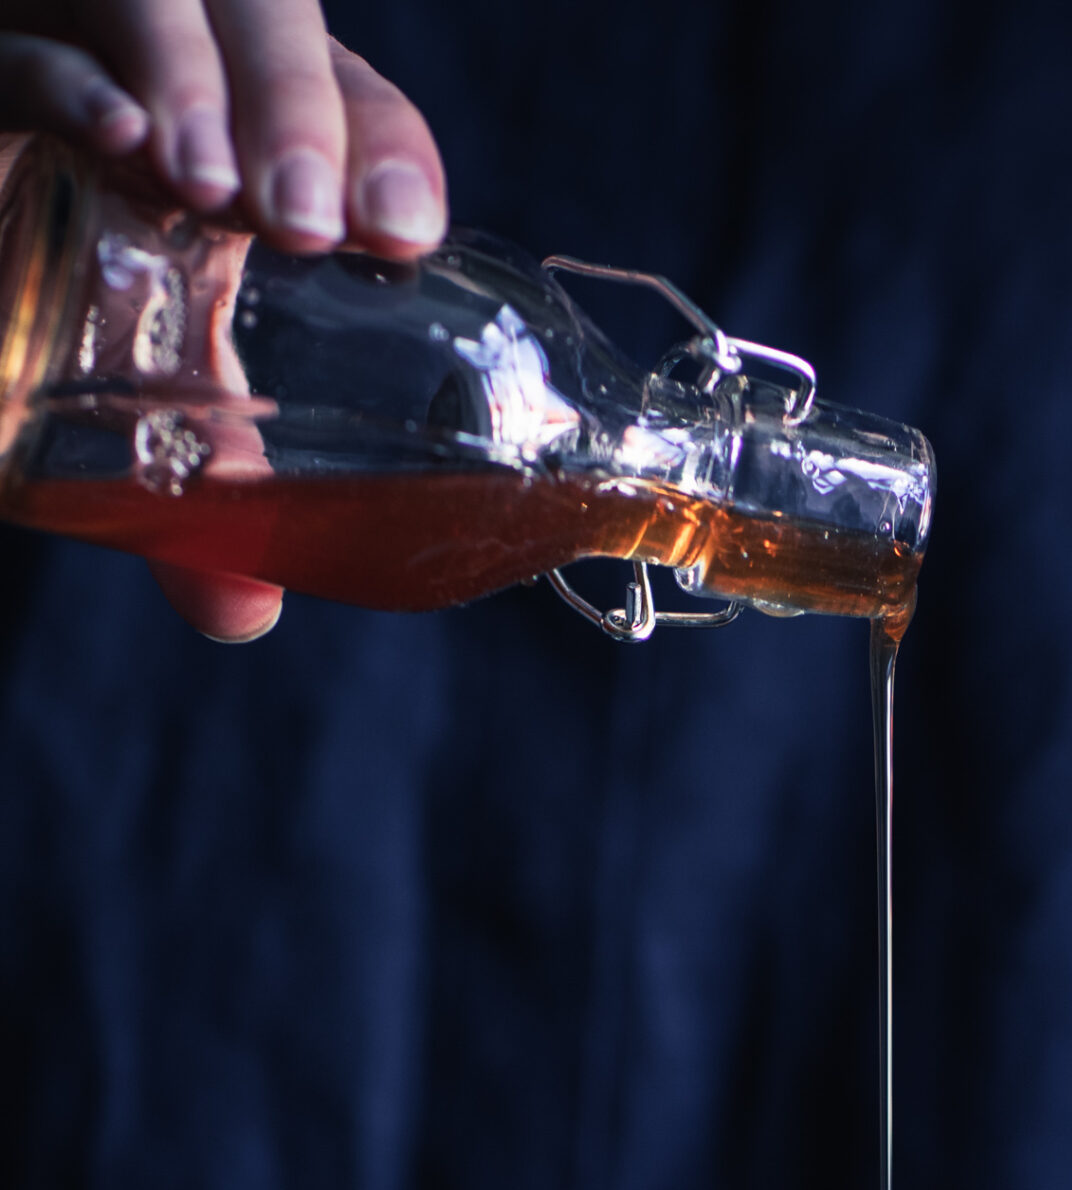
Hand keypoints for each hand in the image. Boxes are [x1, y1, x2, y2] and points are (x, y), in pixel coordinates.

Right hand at [0, 5, 445, 637]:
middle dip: (299, 109)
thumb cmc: (58, 318)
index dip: (384, 150)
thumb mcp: (141, 393)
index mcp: (254, 132)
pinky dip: (66, 74)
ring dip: (199, 77)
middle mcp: (178, 63)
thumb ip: (199, 492)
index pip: (352, 107)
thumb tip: (242, 613)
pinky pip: (26, 39)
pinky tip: (116, 131)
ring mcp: (80, 37)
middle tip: (302, 222)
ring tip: (210, 185)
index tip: (400, 234)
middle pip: (265, 16)